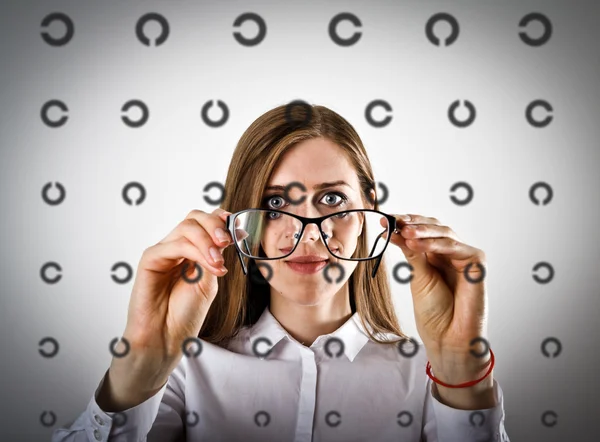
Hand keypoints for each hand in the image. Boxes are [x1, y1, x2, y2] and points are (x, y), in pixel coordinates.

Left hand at [382, 214, 489, 375]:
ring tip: (403, 232)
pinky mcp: (477, 264)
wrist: (447, 338)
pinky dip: (436, 244)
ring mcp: (465, 258)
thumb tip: (395, 231)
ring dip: (422, 231)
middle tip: (394, 221)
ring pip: (445, 234)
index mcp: (436, 256)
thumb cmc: (434, 313)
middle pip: (434, 228)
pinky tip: (417, 243)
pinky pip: (456, 248)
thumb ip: (412, 253)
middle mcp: (451, 254)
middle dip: (413, 223)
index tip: (385, 219)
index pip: (422, 231)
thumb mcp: (417, 277)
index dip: (405, 223)